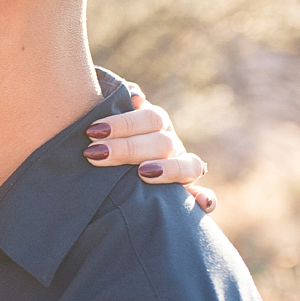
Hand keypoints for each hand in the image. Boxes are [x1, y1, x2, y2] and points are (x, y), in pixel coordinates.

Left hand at [83, 85, 216, 211]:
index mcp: (155, 123)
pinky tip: (202, 203)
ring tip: (143, 173)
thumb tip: (136, 97)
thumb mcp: (107, 117)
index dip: (124, 123)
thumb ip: (118, 99)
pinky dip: (205, 198)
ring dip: (168, 169)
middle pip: (162, 142)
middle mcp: (171, 144)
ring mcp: (181, 167)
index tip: (93, 130)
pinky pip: (204, 196)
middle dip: (128, 148)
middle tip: (94, 154)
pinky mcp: (187, 193)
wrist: (110, 165)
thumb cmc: (103, 139)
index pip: (149, 119)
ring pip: (188, 166)